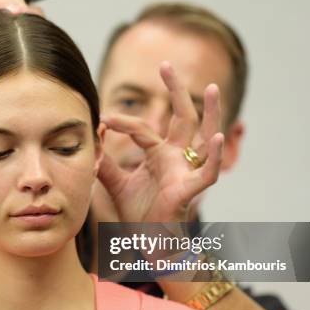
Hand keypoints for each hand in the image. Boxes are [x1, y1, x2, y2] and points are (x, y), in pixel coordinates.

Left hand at [97, 62, 223, 222]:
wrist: (148, 244)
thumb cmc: (138, 215)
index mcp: (158, 154)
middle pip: (181, 117)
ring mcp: (185, 171)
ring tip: (211, 88)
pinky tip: (215, 137)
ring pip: (203, 137)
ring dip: (209, 114)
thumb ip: (105, 162)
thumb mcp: (115, 184)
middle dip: (175, 91)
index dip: (123, 123)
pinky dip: (213, 156)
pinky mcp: (189, 190)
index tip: (103, 118)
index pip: (143, 128)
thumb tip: (94, 137)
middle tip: (166, 65)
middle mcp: (175, 157)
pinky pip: (207, 172)